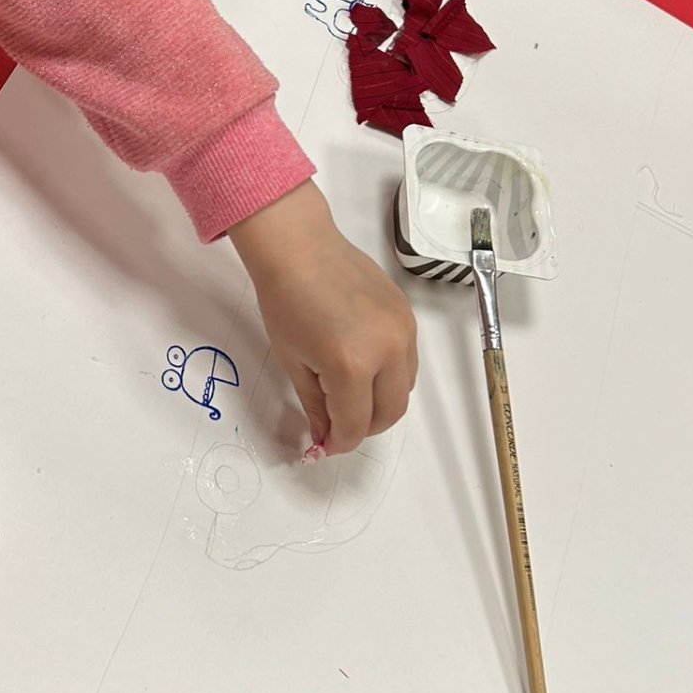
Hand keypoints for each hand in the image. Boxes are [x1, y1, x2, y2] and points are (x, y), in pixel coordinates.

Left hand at [229, 181, 415, 457]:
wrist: (299, 247)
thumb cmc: (285, 301)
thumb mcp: (293, 362)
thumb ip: (315, 407)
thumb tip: (324, 439)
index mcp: (352, 366)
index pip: (356, 424)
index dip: (340, 442)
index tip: (326, 445)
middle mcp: (387, 351)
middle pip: (391, 413)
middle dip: (365, 428)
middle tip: (339, 425)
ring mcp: (403, 331)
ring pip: (405, 389)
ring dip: (380, 402)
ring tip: (348, 394)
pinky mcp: (407, 315)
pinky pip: (407, 361)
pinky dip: (389, 375)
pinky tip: (362, 365)